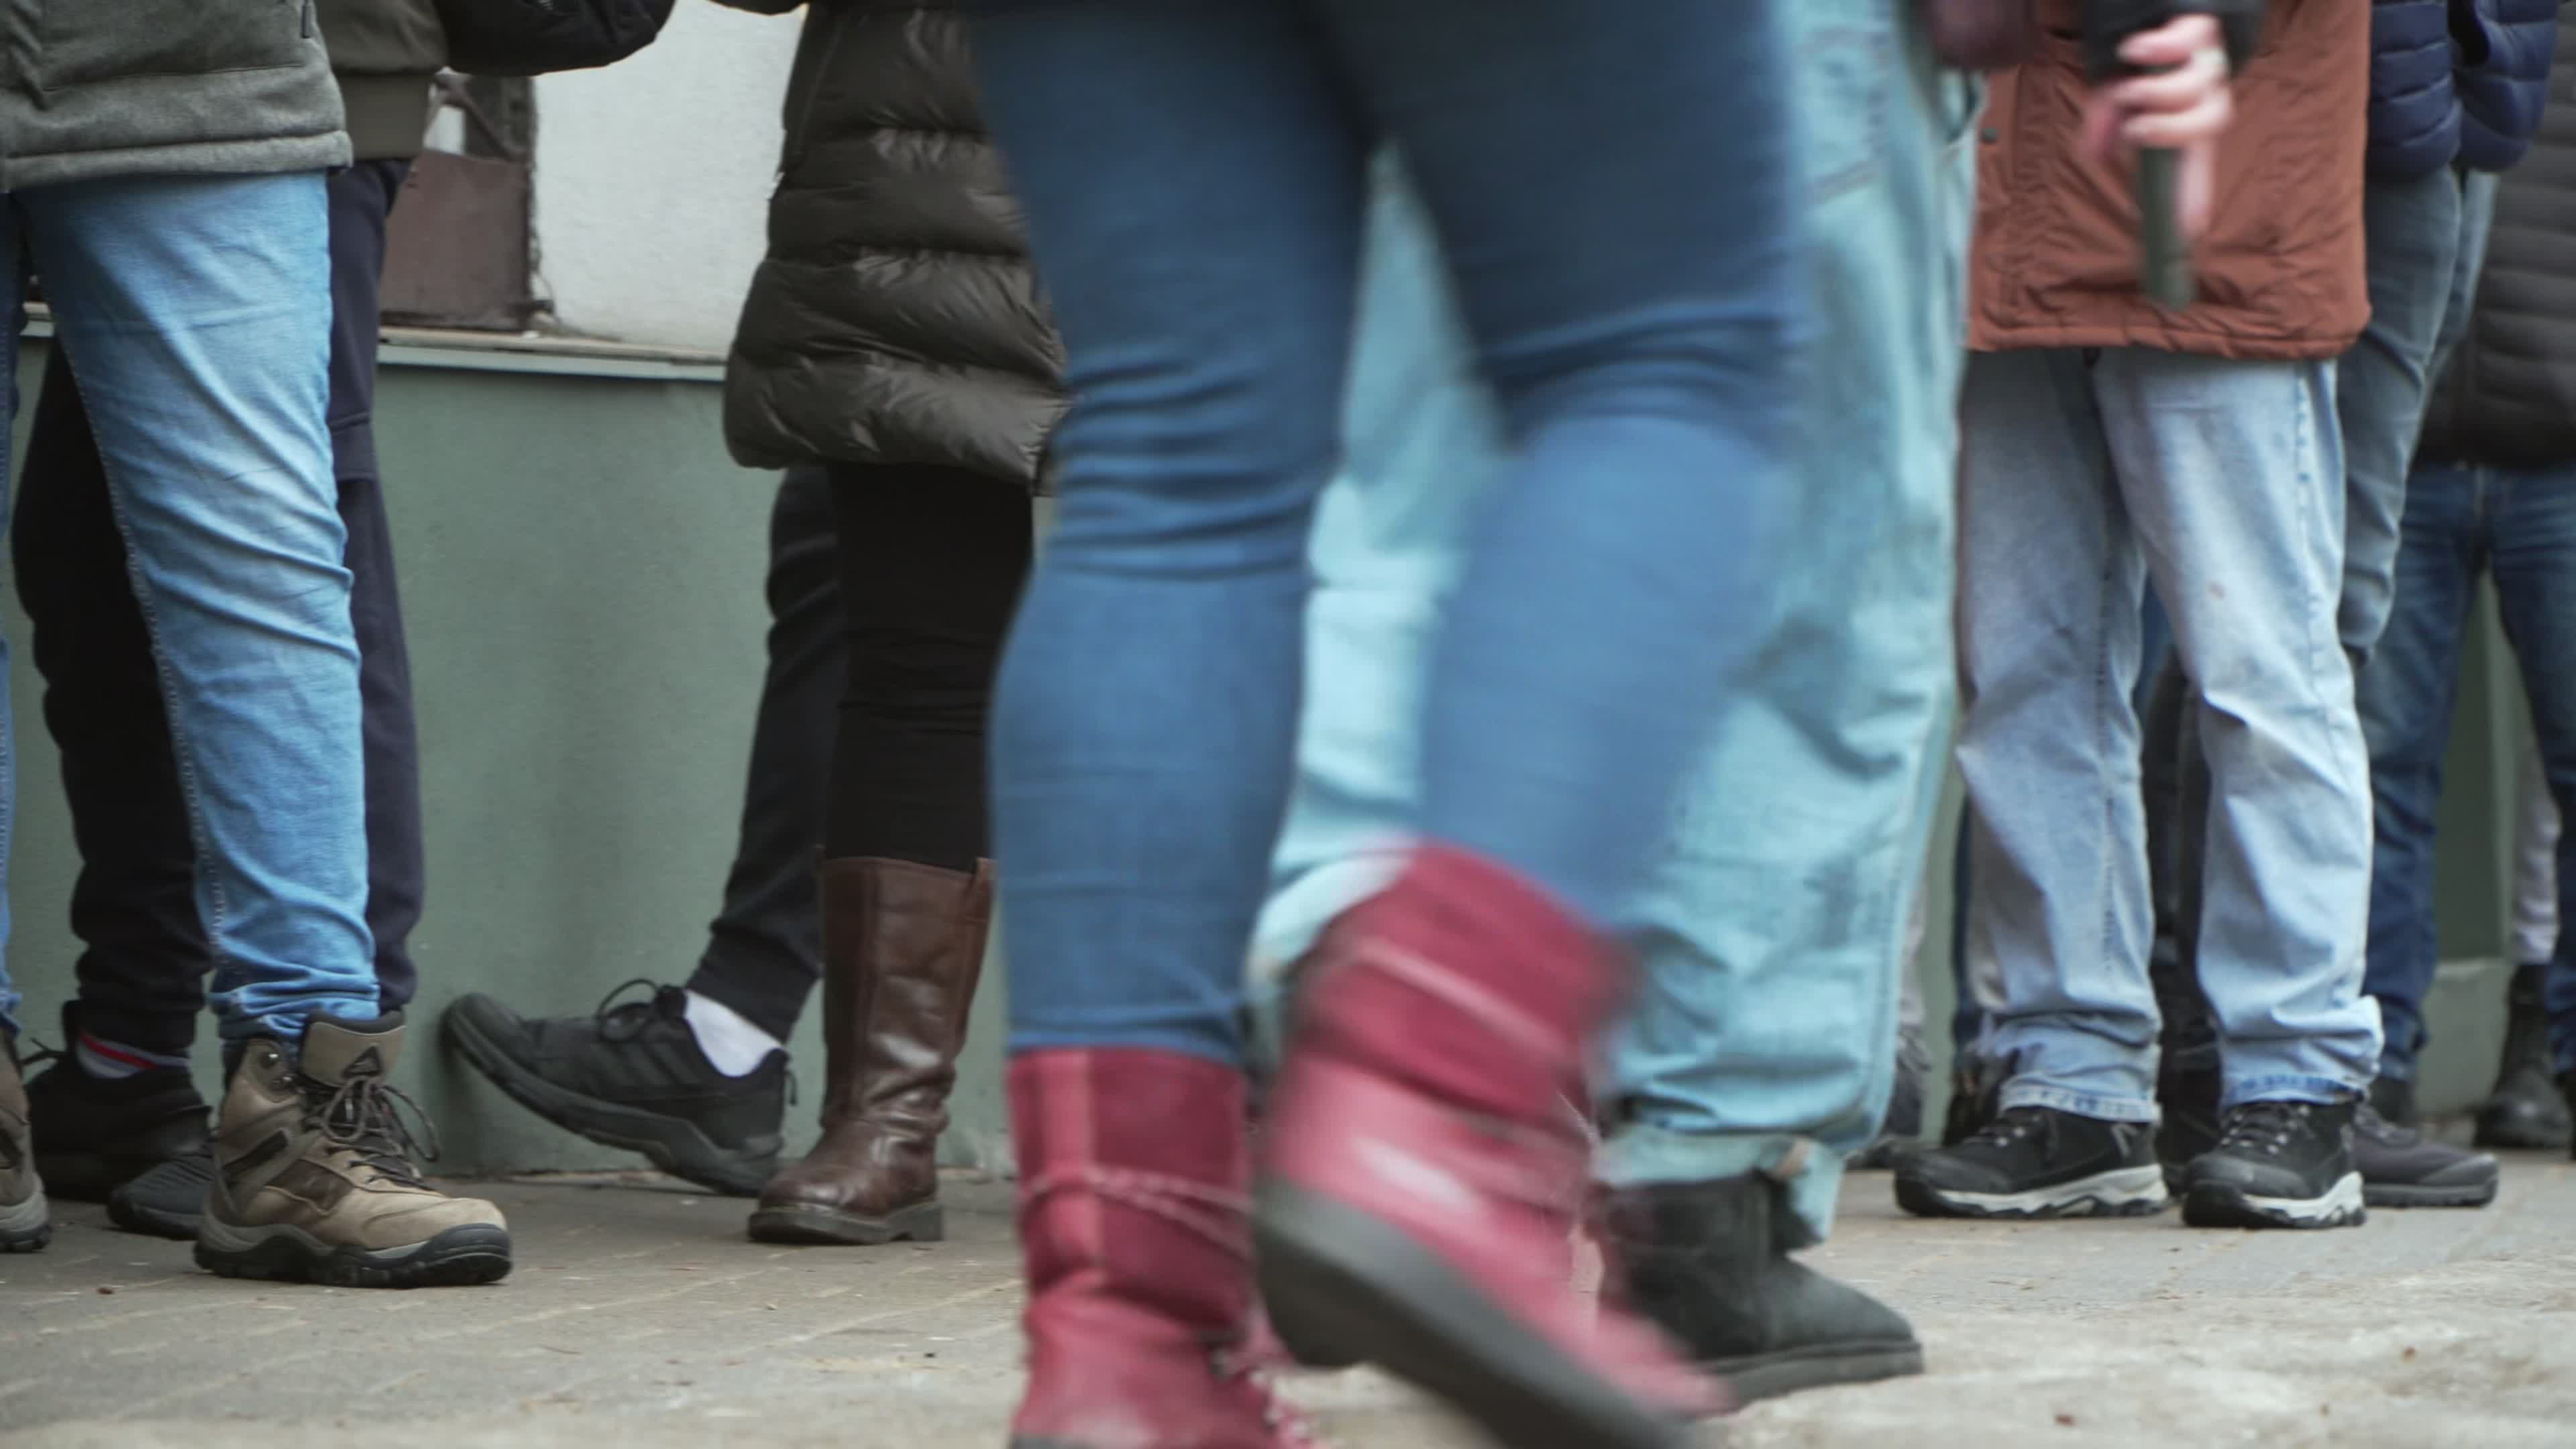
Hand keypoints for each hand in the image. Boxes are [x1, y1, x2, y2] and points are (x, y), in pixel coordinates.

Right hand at [2081, 14, 2232, 237]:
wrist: (2147, 20)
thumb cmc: (2133, 70)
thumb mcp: (2113, 105)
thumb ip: (2105, 130)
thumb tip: (2094, 155)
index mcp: (2186, 126)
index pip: (2193, 166)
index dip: (2192, 196)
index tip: (2185, 230)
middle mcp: (2203, 97)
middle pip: (2210, 120)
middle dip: (2171, 129)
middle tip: (2136, 130)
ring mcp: (2204, 62)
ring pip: (2197, 85)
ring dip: (2157, 93)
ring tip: (2127, 90)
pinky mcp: (2198, 29)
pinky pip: (2188, 40)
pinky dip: (2161, 48)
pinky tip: (2135, 50)